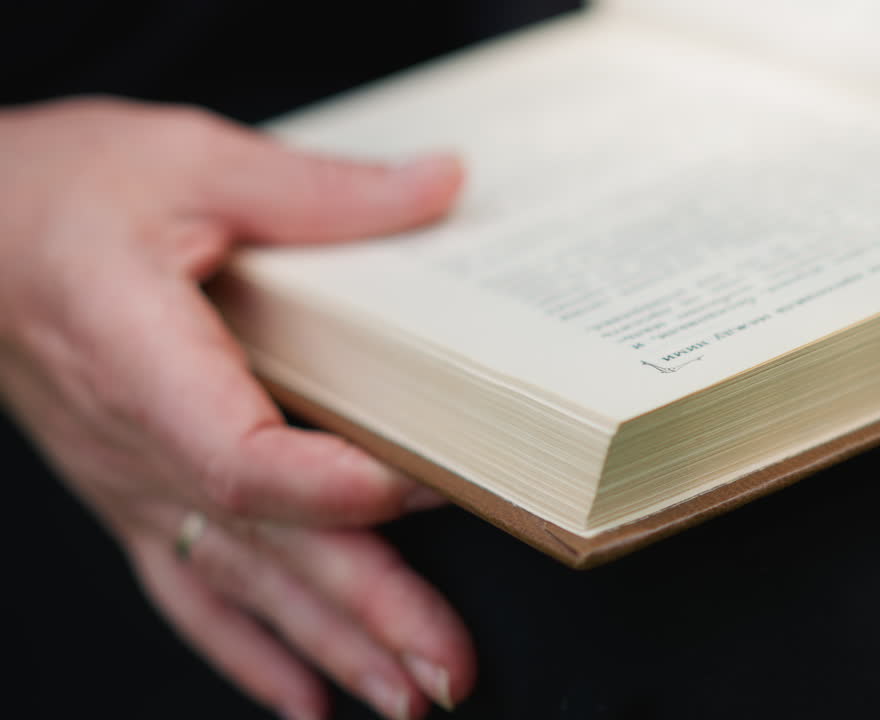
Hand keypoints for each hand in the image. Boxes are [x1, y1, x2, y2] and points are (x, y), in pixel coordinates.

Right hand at [0, 97, 473, 718]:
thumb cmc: (61, 191)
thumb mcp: (190, 160)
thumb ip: (321, 190)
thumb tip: (444, 182)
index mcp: (138, 355)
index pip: (240, 455)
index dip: (337, 485)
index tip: (436, 486)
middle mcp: (134, 445)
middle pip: (262, 547)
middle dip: (363, 613)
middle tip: (447, 669)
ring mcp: (132, 485)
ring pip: (240, 587)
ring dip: (330, 649)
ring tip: (410, 699)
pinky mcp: (136, 496)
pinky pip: (195, 594)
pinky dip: (254, 656)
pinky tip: (309, 703)